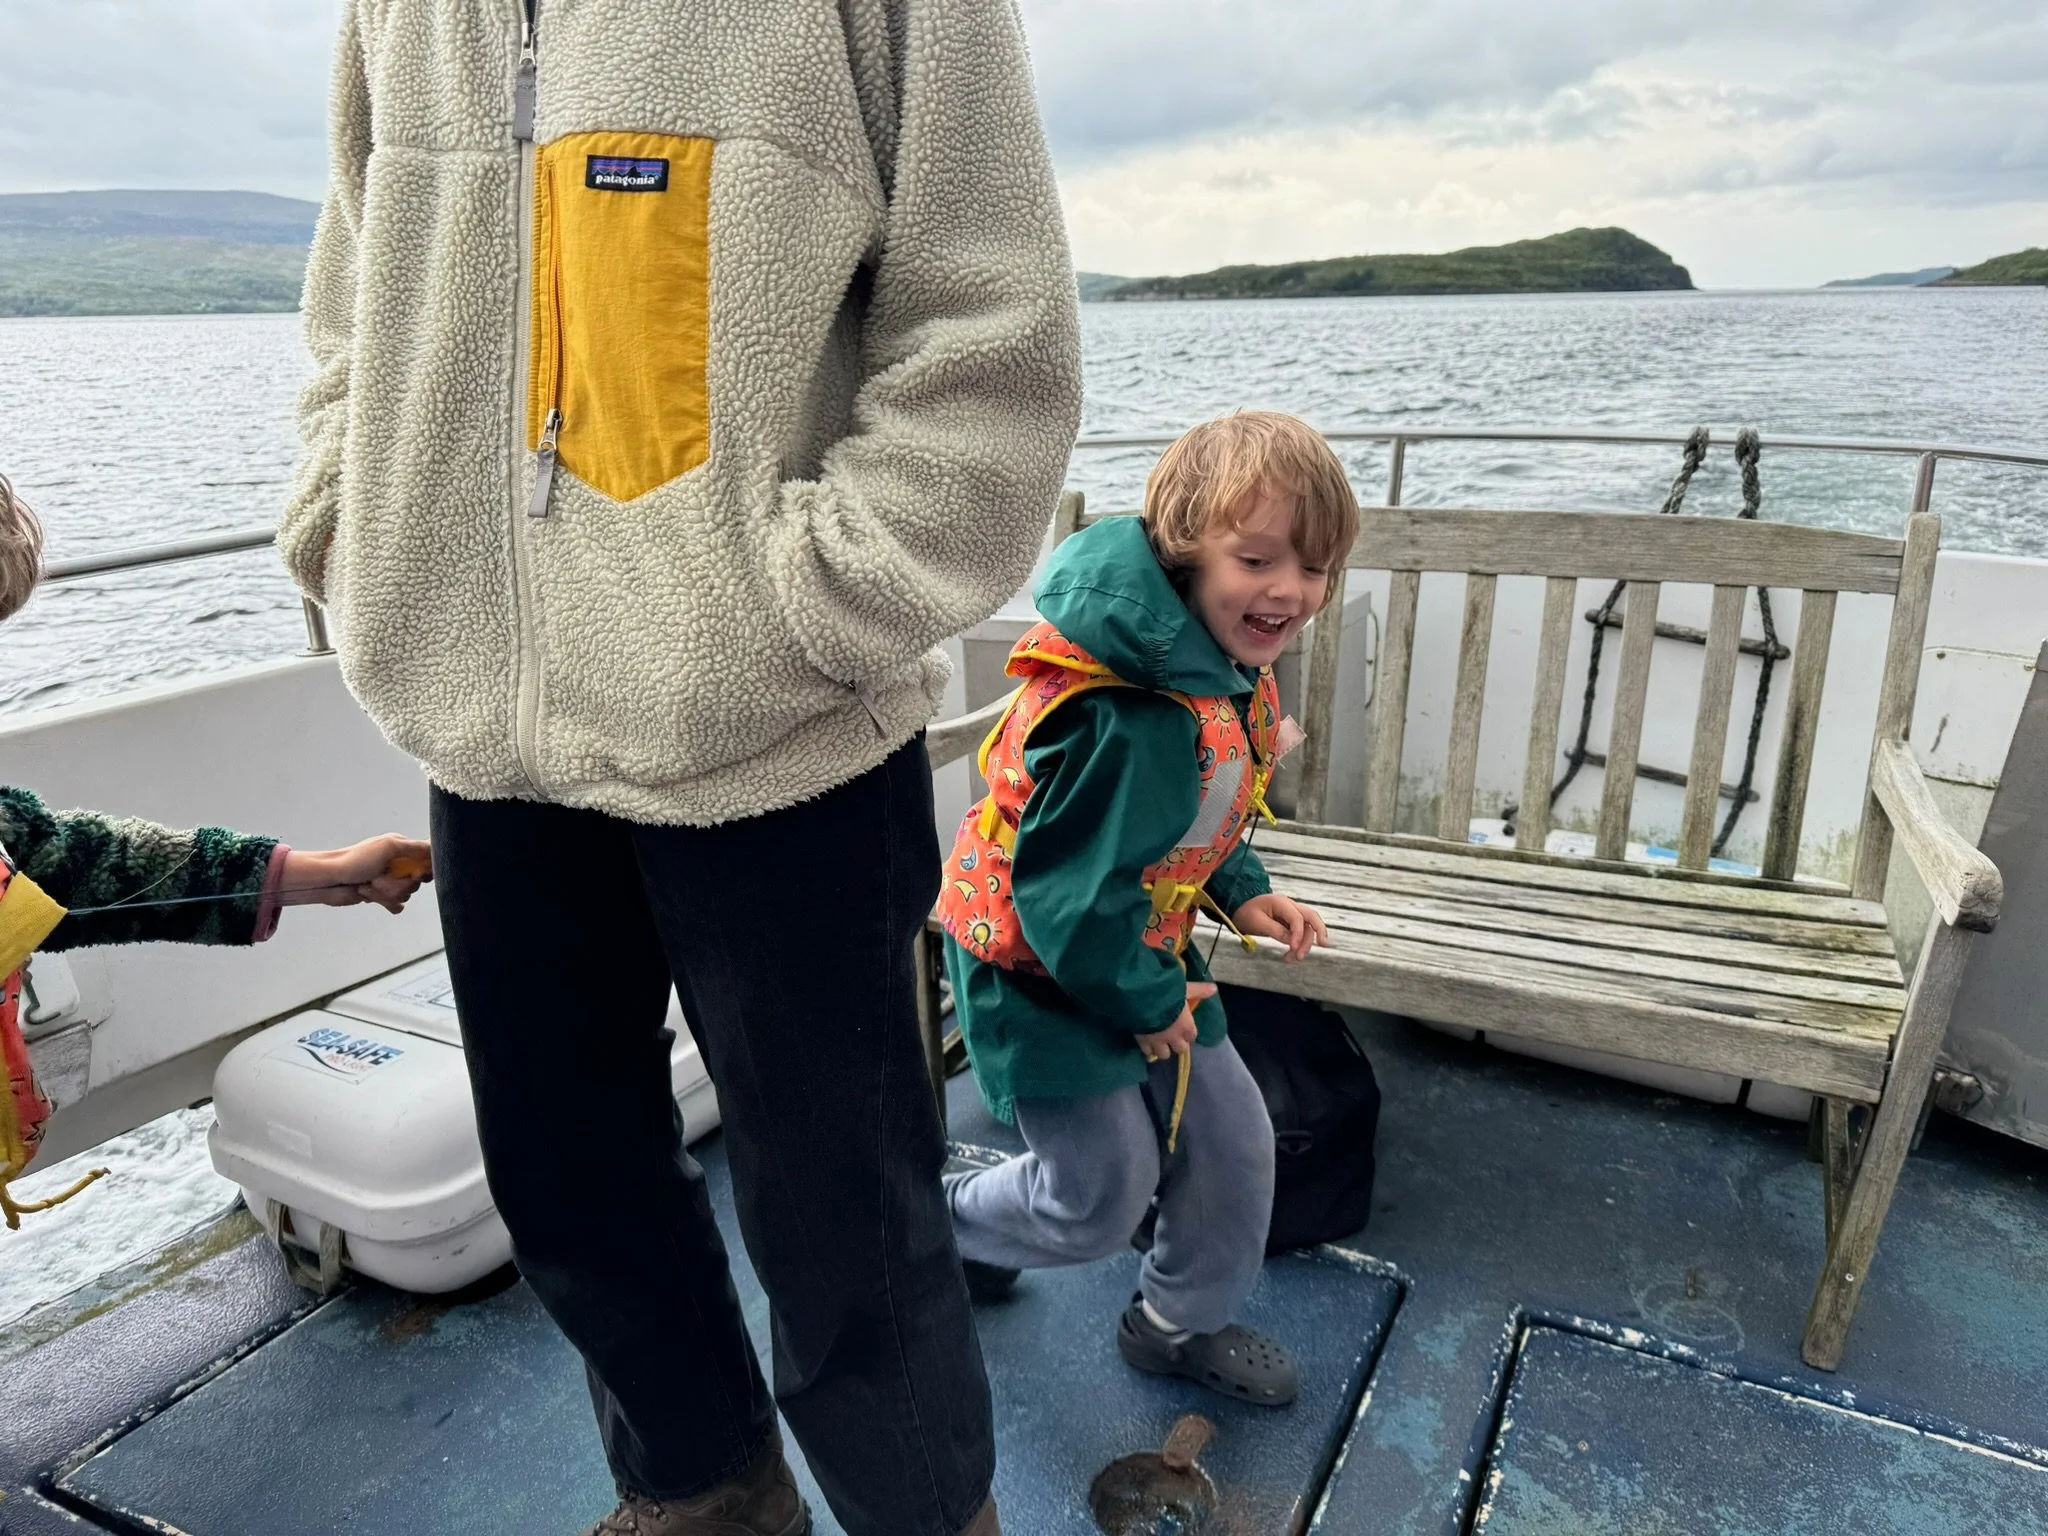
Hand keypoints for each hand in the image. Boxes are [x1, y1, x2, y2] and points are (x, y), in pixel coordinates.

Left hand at [281, 835, 432, 913]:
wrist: (329, 881)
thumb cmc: (356, 860)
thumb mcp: (389, 847)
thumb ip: (416, 847)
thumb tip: (438, 846)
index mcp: (401, 848)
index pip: (428, 859)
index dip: (424, 870)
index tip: (415, 874)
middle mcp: (397, 864)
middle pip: (417, 882)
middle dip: (398, 884)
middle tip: (379, 878)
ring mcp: (390, 880)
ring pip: (406, 895)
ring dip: (386, 893)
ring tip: (369, 886)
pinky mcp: (382, 895)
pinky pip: (398, 905)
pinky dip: (385, 902)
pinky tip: (371, 896)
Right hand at [1135, 981, 1216, 1062]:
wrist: (1142, 998)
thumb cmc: (1166, 992)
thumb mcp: (1185, 989)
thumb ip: (1199, 991)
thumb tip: (1214, 989)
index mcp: (1186, 1026)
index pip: (1192, 1037)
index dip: (1189, 1034)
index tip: (1185, 1030)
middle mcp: (1173, 1037)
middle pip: (1180, 1049)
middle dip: (1178, 1045)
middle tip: (1173, 1038)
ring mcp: (1158, 1041)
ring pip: (1163, 1055)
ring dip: (1163, 1049)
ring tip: (1159, 1043)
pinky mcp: (1142, 1042)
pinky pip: (1147, 1052)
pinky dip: (1148, 1049)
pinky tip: (1146, 1043)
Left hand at [1233, 893, 1326, 960]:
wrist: (1240, 910)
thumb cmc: (1246, 914)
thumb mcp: (1256, 922)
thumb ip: (1275, 930)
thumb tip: (1291, 941)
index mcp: (1281, 902)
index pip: (1297, 917)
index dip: (1298, 934)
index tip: (1293, 948)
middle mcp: (1291, 906)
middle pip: (1312, 917)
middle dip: (1317, 934)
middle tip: (1315, 949)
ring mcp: (1293, 914)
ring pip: (1309, 927)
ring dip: (1306, 944)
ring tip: (1294, 958)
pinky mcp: (1291, 923)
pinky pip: (1303, 932)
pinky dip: (1301, 943)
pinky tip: (1295, 954)